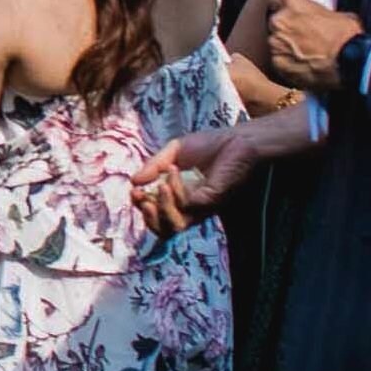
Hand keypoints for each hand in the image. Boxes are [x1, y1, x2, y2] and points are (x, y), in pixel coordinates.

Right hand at [130, 129, 259, 236]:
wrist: (237, 141)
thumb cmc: (208, 145)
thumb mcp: (173, 152)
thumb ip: (153, 166)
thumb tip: (133, 181)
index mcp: (179, 198)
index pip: (157, 215)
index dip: (142, 207)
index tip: (134, 191)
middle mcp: (190, 208)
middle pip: (163, 230)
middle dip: (148, 217)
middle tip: (139, 197)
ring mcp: (201, 207)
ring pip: (175, 226)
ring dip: (161, 208)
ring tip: (158, 187)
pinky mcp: (211, 203)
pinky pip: (187, 205)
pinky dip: (175, 189)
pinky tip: (173, 170)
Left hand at [266, 0, 362, 90]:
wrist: (350, 62)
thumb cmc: (348, 37)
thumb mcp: (340, 14)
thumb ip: (324, 13)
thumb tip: (326, 18)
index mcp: (293, 4)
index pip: (276, 0)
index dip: (282, 7)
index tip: (288, 13)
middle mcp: (279, 21)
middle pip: (275, 23)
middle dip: (285, 28)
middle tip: (303, 36)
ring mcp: (276, 43)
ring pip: (275, 43)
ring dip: (285, 46)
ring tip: (305, 53)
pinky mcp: (277, 63)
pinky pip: (278, 60)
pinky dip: (287, 62)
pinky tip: (303, 65)